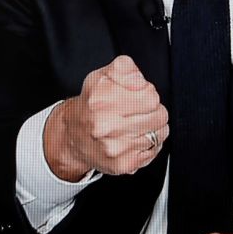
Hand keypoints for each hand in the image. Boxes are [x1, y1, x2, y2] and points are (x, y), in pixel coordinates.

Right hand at [44, 55, 167, 180]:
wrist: (74, 136)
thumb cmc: (91, 105)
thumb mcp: (103, 76)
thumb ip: (125, 69)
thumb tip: (140, 81)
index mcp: (101, 100)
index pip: (150, 96)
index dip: (147, 93)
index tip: (138, 94)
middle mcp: (106, 126)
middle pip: (159, 115)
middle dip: (153, 110)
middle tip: (137, 110)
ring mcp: (115, 148)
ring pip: (159, 133)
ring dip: (152, 127)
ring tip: (135, 124)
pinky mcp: (123, 164)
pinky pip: (154, 151)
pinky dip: (148, 144)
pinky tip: (134, 139)